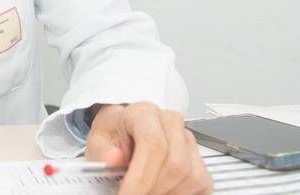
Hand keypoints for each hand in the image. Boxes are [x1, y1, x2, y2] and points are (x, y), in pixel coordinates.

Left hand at [85, 102, 212, 194]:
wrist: (123, 128)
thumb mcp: (98, 141)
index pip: (153, 144)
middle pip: (175, 164)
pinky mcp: (199, 157)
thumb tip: (113, 158)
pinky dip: (181, 194)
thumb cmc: (113, 134)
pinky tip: (162, 191)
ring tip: (145, 192)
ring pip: (191, 176)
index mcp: (144, 113)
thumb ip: (102, 151)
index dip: (141, 177)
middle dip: (154, 189)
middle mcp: (170, 122)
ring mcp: (188, 139)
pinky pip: (202, 183)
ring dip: (168, 193)